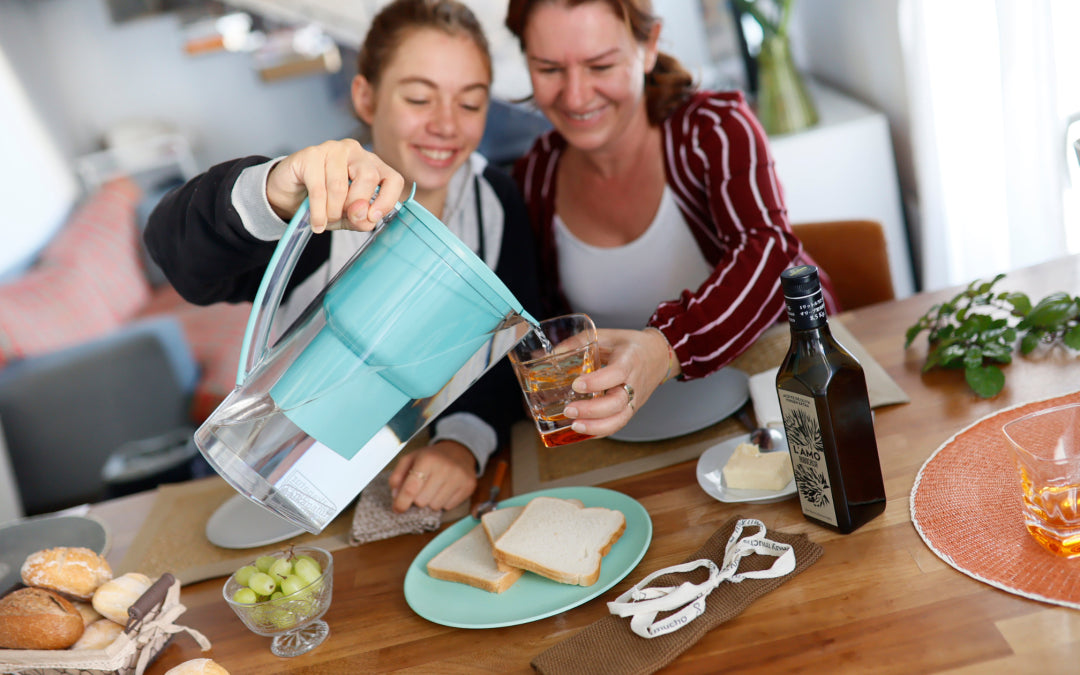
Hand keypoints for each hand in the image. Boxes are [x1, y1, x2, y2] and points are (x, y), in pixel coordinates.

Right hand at [265, 139, 404, 232]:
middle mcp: (355, 152)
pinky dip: (318, 211)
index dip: (386, 201)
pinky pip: (319, 188)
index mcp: (372, 165)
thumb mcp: (348, 217)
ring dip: (333, 211)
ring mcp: (333, 149)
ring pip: (341, 185)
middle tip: (342, 217)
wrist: (289, 194)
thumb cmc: (323, 202)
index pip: (393, 179)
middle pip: (369, 178)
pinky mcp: (310, 154)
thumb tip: (366, 216)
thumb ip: (362, 218)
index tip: (372, 217)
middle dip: (355, 205)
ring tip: (326, 219)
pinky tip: (316, 222)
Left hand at [387, 441, 476, 512]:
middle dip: (417, 498)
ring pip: (435, 506)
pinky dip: (443, 502)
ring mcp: (459, 478)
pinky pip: (449, 507)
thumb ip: (397, 476)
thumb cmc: (431, 457)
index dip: (401, 502)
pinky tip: (445, 489)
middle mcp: (445, 468)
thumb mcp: (410, 459)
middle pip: (422, 501)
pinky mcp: (468, 486)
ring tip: (434, 488)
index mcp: (427, 459)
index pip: (410, 489)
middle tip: (422, 488)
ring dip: (431, 501)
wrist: (459, 450)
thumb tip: (395, 496)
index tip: (397, 509)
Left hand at [562, 328, 676, 436]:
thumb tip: (551, 355)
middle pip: (617, 403)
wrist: (658, 356)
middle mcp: (635, 383)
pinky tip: (582, 432)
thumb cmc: (630, 345)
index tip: (576, 384)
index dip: (597, 382)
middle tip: (569, 410)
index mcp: (630, 360)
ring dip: (596, 427)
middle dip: (592, 410)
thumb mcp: (606, 335)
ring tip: (574, 426)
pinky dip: (600, 431)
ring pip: (619, 420)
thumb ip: (579, 342)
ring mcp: (635, 399)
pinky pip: (617, 425)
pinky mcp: (631, 410)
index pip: (616, 374)